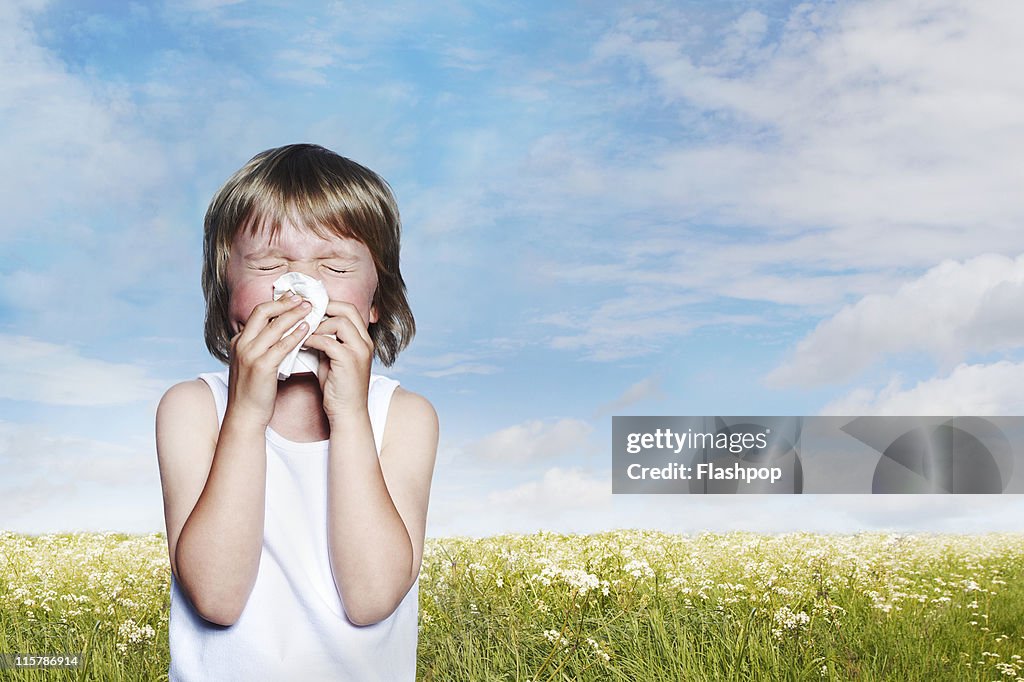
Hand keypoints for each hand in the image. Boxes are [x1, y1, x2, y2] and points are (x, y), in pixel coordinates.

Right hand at [226, 295, 312, 427]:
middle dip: (284, 302)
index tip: (292, 297)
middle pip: (263, 312)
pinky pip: (281, 346)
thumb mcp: (252, 362)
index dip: (276, 303)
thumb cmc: (253, 390)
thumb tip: (280, 331)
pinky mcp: (261, 367)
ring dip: (293, 315)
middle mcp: (241, 344)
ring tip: (309, 309)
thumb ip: (262, 345)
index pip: (258, 313)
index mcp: (239, 341)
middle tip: (302, 298)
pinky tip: (307, 330)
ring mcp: (249, 355)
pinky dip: (295, 335)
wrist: (245, 414)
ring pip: (274, 326)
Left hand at [301, 300, 373, 421]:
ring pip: (339, 322)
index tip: (310, 308)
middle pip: (347, 310)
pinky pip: (328, 341)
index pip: (349, 309)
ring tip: (304, 333)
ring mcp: (359, 350)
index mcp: (363, 340)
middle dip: (324, 308)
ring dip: (318, 325)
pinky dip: (313, 340)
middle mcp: (365, 342)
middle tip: (305, 315)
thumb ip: (327, 341)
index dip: (330, 305)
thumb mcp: (333, 359)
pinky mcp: (349, 360)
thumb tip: (310, 326)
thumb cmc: (338, 388)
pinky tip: (303, 345)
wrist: (347, 413)